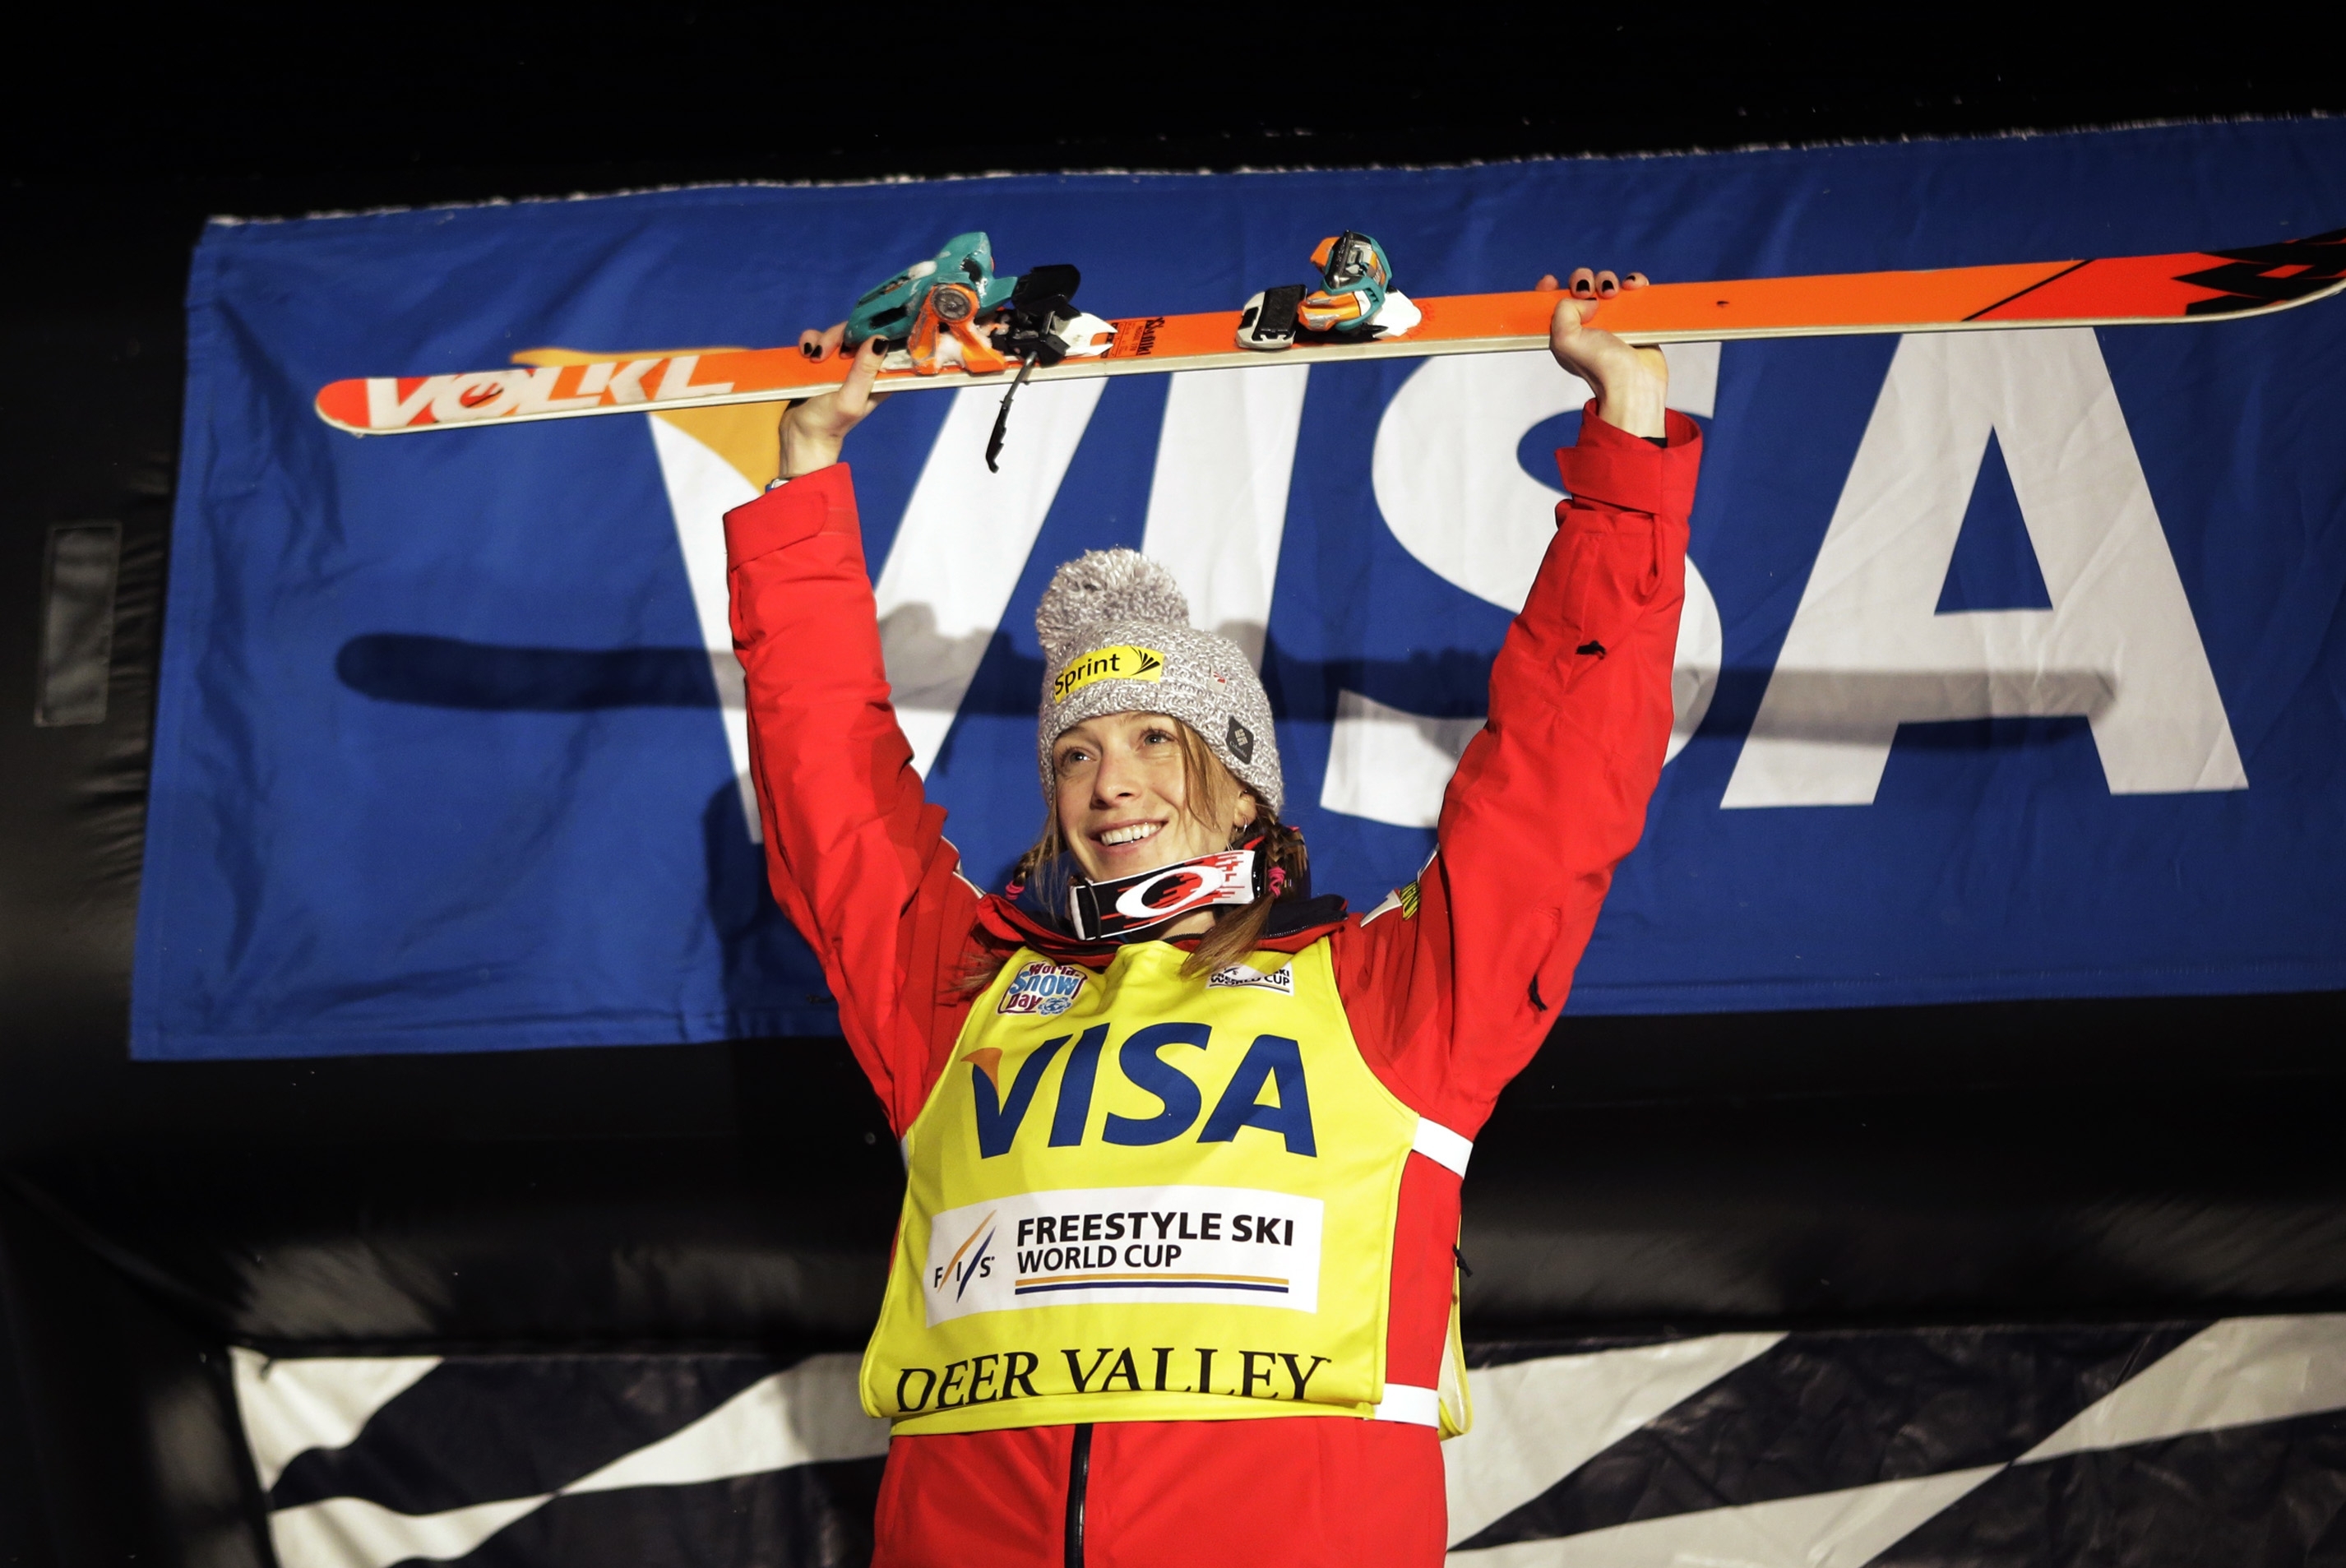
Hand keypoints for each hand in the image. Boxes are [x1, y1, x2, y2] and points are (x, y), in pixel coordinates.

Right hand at [778, 335, 890, 477]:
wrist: (800, 436)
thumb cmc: (830, 423)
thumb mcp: (850, 399)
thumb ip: (864, 371)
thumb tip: (880, 339)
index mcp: (878, 378)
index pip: (882, 343)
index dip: (869, 332)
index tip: (853, 336)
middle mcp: (863, 368)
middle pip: (856, 333)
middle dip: (837, 336)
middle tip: (823, 352)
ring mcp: (842, 365)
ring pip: (835, 335)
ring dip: (821, 339)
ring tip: (811, 357)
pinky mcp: (823, 364)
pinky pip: (818, 340)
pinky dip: (809, 342)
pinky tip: (804, 354)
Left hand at [1537, 269, 1666, 438]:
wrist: (1634, 380)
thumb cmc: (1600, 367)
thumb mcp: (1565, 340)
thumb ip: (1563, 311)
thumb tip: (1585, 299)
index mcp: (1565, 331)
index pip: (1551, 303)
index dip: (1548, 289)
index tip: (1552, 281)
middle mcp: (1586, 323)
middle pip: (1580, 286)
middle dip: (1582, 281)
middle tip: (1588, 292)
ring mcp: (1611, 318)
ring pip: (1606, 284)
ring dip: (1608, 280)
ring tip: (1613, 293)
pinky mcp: (1634, 316)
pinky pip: (1633, 289)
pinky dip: (1633, 282)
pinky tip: (1633, 287)